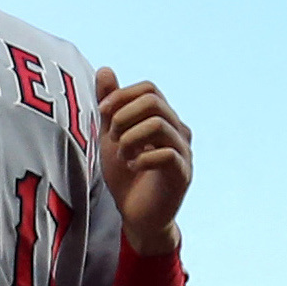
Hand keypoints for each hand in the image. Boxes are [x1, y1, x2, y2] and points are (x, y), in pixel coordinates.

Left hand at [95, 69, 192, 254]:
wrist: (136, 216)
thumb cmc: (126, 176)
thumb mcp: (111, 136)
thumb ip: (110, 105)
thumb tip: (106, 69)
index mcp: (163, 118)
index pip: (149, 89)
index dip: (122, 96)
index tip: (103, 113)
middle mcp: (178, 131)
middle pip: (154, 101)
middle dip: (125, 116)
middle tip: (113, 137)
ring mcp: (184, 152)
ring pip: (159, 124)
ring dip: (131, 138)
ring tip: (123, 155)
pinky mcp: (183, 174)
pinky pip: (166, 154)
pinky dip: (142, 158)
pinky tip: (133, 167)